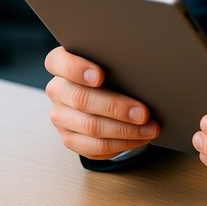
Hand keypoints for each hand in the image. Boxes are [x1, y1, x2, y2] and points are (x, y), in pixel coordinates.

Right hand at [44, 46, 160, 159]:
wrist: (101, 91)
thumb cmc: (108, 69)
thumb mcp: (109, 58)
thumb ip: (115, 59)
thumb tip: (143, 71)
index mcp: (61, 63)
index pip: (58, 62)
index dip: (77, 69)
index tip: (100, 76)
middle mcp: (57, 90)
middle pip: (81, 99)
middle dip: (116, 108)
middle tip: (143, 112)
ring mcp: (60, 116)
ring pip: (90, 127)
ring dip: (124, 130)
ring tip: (149, 128)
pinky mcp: (69, 138)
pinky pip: (94, 147)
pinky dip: (121, 144)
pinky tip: (139, 138)